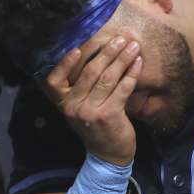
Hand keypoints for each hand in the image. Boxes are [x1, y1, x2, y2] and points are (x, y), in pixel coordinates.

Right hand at [42, 36, 141, 165]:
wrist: (108, 155)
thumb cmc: (94, 125)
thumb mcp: (79, 109)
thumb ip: (78, 88)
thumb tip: (92, 53)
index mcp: (62, 103)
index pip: (54, 80)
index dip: (65, 63)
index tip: (78, 48)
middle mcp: (72, 107)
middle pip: (89, 72)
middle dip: (107, 52)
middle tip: (120, 39)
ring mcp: (90, 111)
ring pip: (107, 77)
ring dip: (122, 59)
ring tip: (133, 46)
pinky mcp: (109, 115)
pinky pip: (122, 88)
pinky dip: (132, 73)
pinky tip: (138, 63)